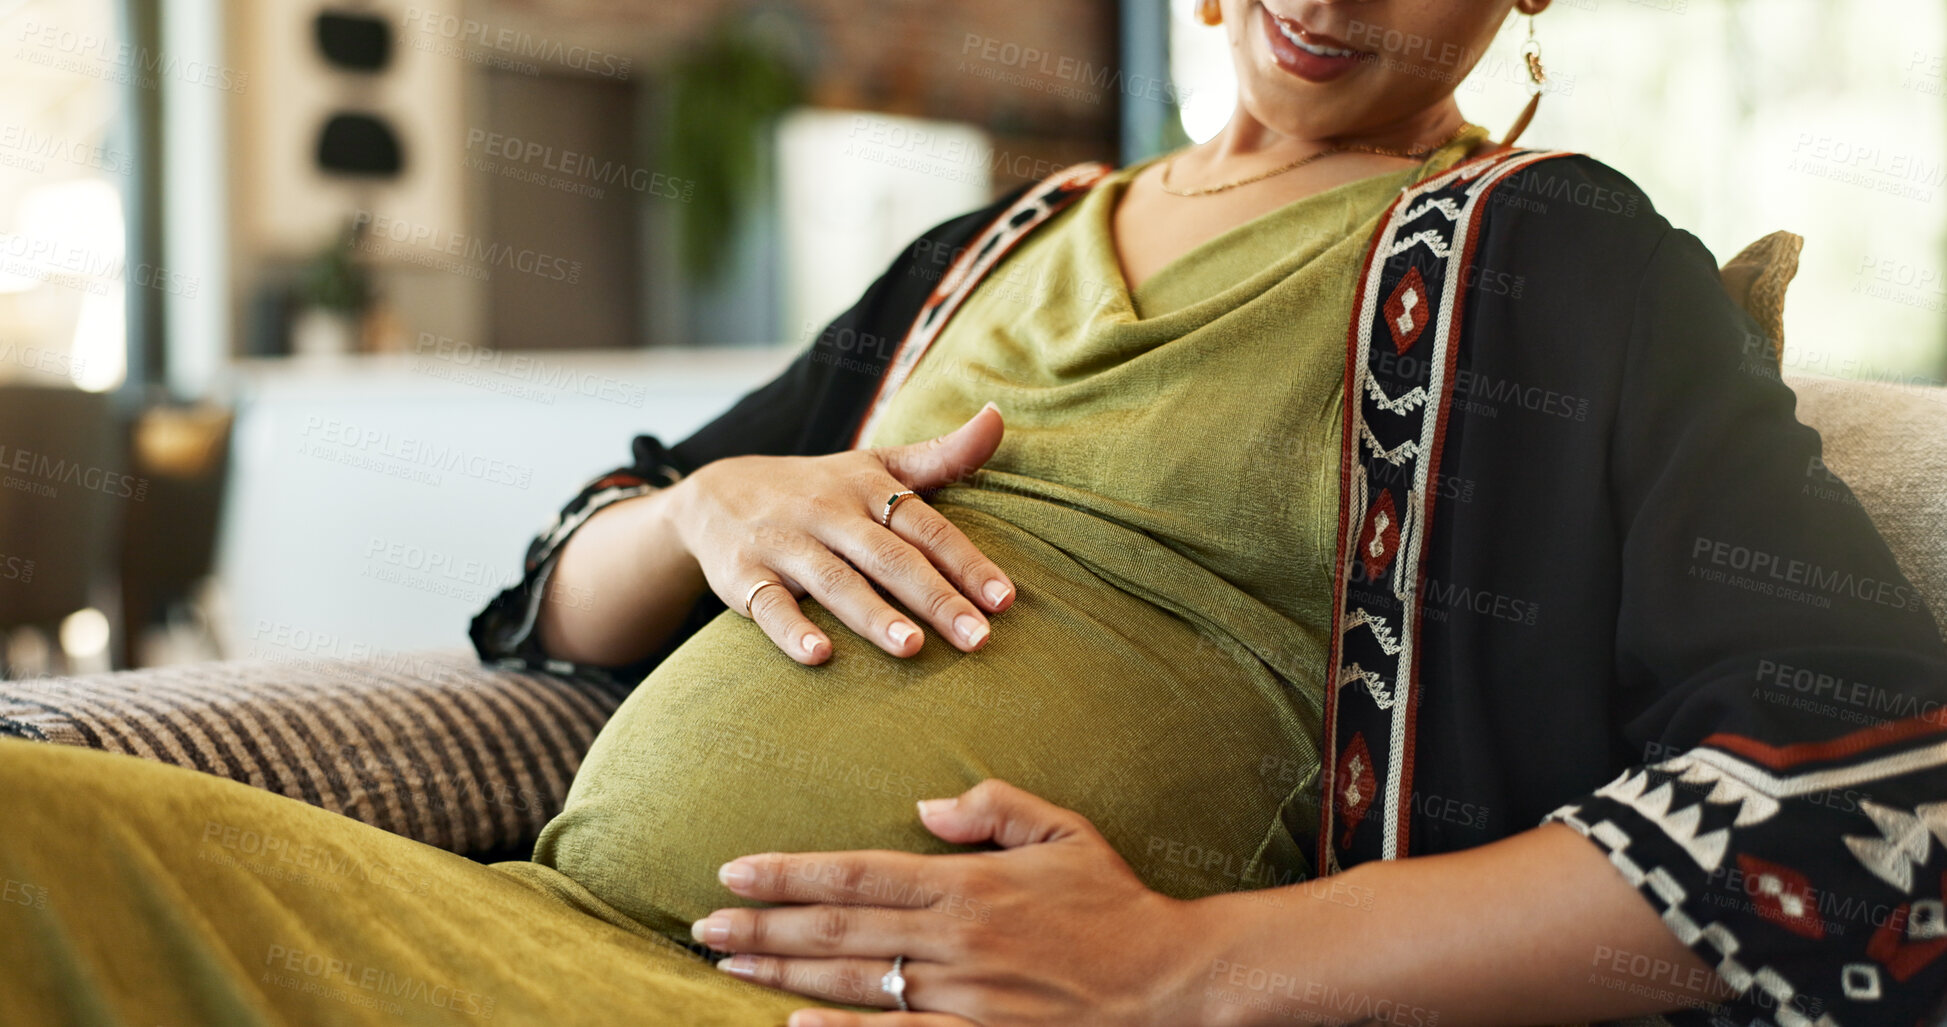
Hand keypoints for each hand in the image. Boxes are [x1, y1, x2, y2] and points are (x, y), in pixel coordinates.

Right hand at [669, 403, 1015, 664]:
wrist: (714, 494)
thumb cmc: (819, 488)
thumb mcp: (875, 465)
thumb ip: (941, 455)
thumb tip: (997, 416)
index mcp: (867, 487)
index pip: (925, 526)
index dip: (966, 561)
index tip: (1004, 600)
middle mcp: (828, 512)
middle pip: (888, 556)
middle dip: (934, 597)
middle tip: (977, 638)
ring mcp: (784, 544)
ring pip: (834, 580)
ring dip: (872, 614)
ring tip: (911, 648)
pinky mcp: (744, 576)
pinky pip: (769, 605)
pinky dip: (792, 630)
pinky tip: (820, 657)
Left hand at [694, 780, 1221, 1026]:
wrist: (1170, 982)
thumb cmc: (1114, 903)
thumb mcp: (1062, 831)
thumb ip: (991, 809)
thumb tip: (922, 810)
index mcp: (966, 886)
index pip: (855, 875)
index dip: (788, 874)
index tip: (733, 871)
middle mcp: (953, 943)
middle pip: (836, 933)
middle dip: (762, 929)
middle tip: (702, 926)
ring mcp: (963, 1000)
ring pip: (852, 986)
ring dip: (782, 976)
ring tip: (727, 966)